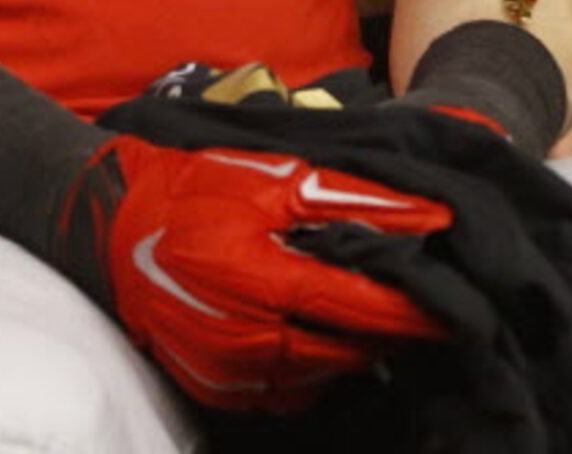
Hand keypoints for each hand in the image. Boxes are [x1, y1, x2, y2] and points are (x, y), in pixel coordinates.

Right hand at [81, 136, 453, 410]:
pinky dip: (314, 366)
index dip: (414, 309)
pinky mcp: (218, 390)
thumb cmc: (199, 191)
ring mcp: (230, 373)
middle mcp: (248, 340)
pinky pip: (289, 391)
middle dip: (391, 329)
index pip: (361, 308)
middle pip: (349, 349)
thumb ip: (358, 201)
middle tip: (425, 302)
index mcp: (265, 283)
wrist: (114, 229)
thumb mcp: (280, 179)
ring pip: (323, 374)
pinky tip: (320, 331)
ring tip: (372, 312)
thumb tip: (431, 216)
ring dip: (354, 347)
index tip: (456, 301)